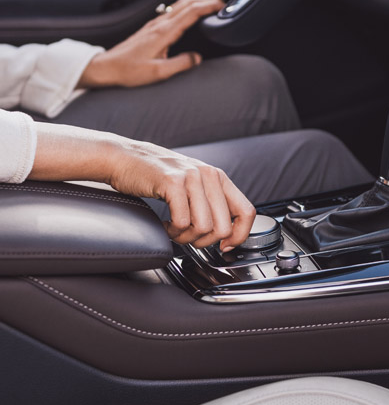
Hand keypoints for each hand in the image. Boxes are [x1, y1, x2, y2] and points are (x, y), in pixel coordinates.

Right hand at [31, 123, 255, 250]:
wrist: (124, 158)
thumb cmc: (157, 176)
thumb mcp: (193, 185)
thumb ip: (211, 203)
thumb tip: (228, 235)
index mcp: (218, 177)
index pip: (247, 212)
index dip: (239, 236)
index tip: (224, 246)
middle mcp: (209, 175)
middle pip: (223, 227)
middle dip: (205, 242)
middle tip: (188, 237)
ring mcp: (191, 178)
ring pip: (204, 227)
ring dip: (186, 237)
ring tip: (174, 230)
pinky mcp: (172, 183)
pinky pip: (182, 222)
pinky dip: (172, 231)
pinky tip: (164, 224)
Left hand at [78, 0, 223, 87]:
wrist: (109, 67)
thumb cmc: (130, 70)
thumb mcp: (158, 72)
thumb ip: (180, 64)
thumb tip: (196, 58)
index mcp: (163, 32)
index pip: (190, 13)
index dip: (208, 6)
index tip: (221, 5)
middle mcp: (159, 24)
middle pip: (185, 4)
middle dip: (204, 0)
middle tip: (221, 2)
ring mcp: (153, 24)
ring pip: (178, 5)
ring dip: (195, 1)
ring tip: (209, 3)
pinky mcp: (150, 29)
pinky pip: (172, 12)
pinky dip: (185, 8)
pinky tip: (188, 11)